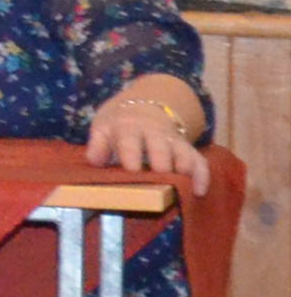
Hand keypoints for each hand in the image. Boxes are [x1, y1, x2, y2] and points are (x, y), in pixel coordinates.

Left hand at [85, 81, 208, 188]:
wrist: (145, 104)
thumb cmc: (119, 122)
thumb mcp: (103, 126)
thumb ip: (97, 143)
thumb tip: (94, 161)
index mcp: (129, 127)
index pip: (130, 140)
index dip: (132, 155)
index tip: (132, 171)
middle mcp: (155, 133)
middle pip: (161, 148)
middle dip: (161, 165)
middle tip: (159, 185)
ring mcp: (174, 141)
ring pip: (184, 154)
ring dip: (184, 170)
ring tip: (182, 190)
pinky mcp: (188, 150)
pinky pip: (199, 161)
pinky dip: (202, 175)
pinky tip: (200, 192)